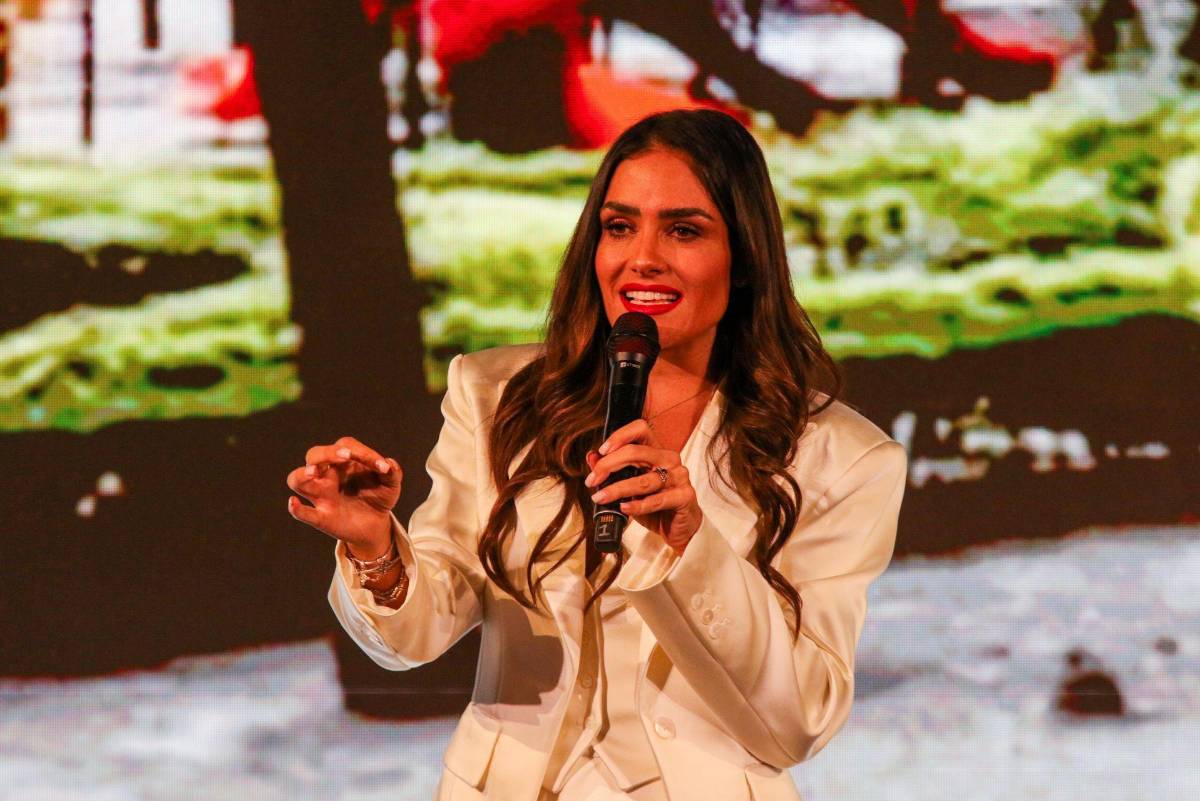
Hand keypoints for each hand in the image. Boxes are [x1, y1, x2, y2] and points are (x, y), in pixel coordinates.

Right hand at [285, 436, 402, 558]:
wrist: (376, 525)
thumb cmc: (379, 497)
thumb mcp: (391, 485)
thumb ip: (393, 473)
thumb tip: (389, 465)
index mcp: (345, 462)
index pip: (345, 447)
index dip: (362, 452)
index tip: (382, 466)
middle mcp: (328, 475)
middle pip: (314, 455)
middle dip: (327, 453)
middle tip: (345, 456)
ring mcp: (322, 495)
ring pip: (297, 479)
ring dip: (302, 474)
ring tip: (313, 473)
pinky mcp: (321, 517)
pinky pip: (303, 513)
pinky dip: (296, 509)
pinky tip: (294, 503)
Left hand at [584, 420, 702, 553]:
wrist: (678, 527)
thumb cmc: (654, 504)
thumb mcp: (629, 487)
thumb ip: (611, 472)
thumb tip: (591, 457)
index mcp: (656, 451)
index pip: (640, 429)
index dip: (620, 436)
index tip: (602, 451)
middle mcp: (669, 459)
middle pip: (636, 452)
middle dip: (608, 465)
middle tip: (592, 480)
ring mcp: (679, 477)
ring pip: (643, 480)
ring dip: (617, 489)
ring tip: (600, 497)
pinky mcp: (684, 496)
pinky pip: (657, 500)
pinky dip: (638, 505)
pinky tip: (624, 508)